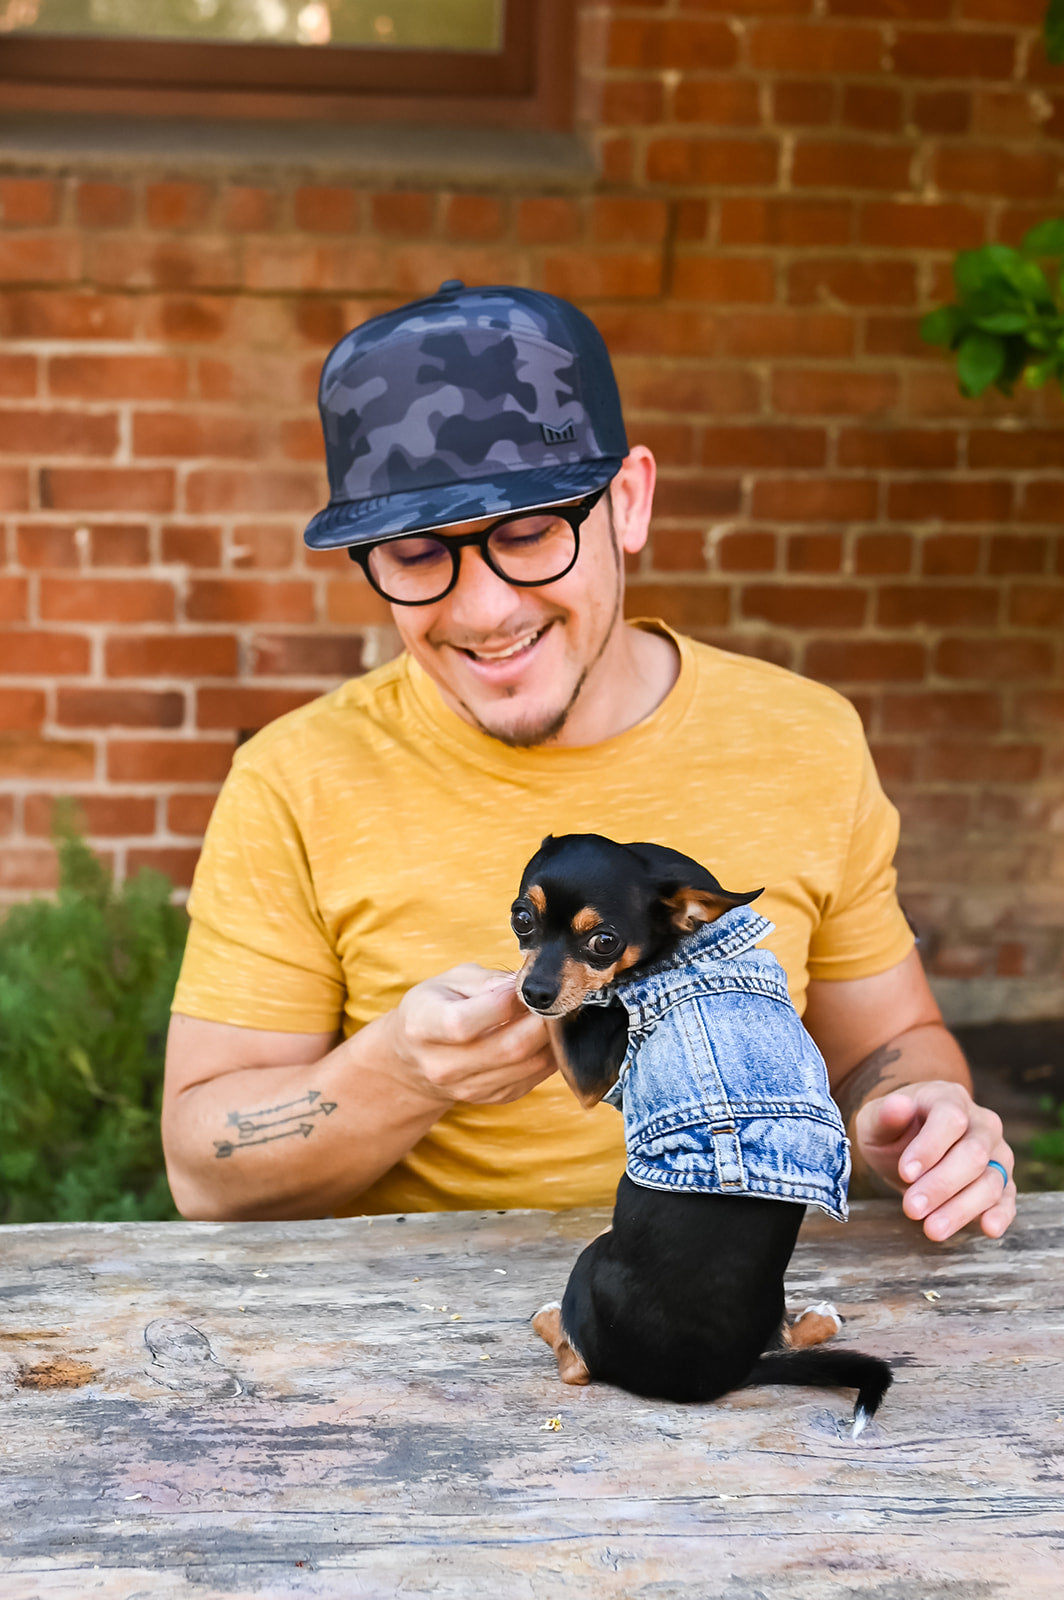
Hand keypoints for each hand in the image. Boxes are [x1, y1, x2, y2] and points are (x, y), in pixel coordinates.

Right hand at [383, 965, 554, 1107]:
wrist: (414, 1058)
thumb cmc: (434, 1008)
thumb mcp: (449, 981)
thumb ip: (486, 981)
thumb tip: (526, 984)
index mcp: (424, 1027)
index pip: (465, 1023)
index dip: (504, 1002)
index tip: (523, 986)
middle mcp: (443, 1065)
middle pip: (508, 1049)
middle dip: (542, 1020)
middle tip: (554, 999)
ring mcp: (470, 1088)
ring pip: (529, 1065)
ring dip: (551, 1037)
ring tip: (554, 1014)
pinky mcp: (495, 1098)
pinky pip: (535, 1077)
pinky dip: (549, 1053)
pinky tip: (546, 1035)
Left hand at [853, 1080, 1014, 1240]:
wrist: (906, 1142)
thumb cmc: (891, 1129)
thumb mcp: (876, 1120)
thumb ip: (885, 1115)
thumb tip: (898, 1104)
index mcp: (949, 1098)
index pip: (950, 1119)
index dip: (930, 1147)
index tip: (905, 1173)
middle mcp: (981, 1123)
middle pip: (973, 1154)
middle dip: (942, 1185)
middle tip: (912, 1209)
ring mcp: (996, 1152)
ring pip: (990, 1181)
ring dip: (962, 1208)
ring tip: (932, 1229)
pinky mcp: (1002, 1181)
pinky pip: (1007, 1198)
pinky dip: (1000, 1214)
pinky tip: (987, 1228)